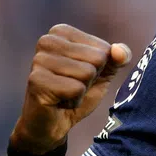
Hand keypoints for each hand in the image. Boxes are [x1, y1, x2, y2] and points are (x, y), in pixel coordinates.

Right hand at [10, 24, 131, 154]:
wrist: (52, 123)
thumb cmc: (76, 92)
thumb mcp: (103, 73)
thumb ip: (118, 58)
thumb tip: (119, 51)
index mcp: (62, 32)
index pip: (104, 48)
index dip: (99, 68)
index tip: (80, 76)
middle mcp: (47, 40)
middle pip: (97, 59)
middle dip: (90, 79)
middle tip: (72, 86)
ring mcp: (39, 60)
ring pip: (87, 73)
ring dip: (81, 91)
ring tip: (65, 93)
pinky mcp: (36, 80)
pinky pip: (76, 89)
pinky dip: (73, 101)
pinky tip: (59, 102)